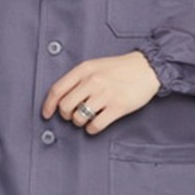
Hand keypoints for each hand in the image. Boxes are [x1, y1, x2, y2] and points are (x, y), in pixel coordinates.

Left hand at [42, 50, 160, 133]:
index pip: (57, 90)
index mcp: (84, 69)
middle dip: (66, 115)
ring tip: (87, 118)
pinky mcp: (118, 107)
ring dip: (80, 122)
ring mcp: (105, 94)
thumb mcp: (95, 65)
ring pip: (79, 117)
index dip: (48, 105)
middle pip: (65, 106)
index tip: (47, 114)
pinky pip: (96, 125)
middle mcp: (93, 81)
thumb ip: (79, 78)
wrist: (147, 67)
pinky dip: (92, 129)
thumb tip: (61, 98)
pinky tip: (95, 125)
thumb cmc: (120, 68)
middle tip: (73, 115)